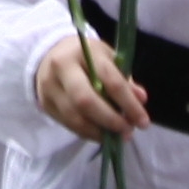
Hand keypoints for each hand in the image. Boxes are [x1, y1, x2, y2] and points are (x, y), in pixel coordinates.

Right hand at [35, 28, 149, 139]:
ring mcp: (50, 87)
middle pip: (86, 100)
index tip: (143, 120)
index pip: (109, 79)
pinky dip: (88, 133)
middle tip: (128, 130)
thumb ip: (124, 79)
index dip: (129, 103)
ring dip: (99, 131)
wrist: (50, 54)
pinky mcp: (45, 104)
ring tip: (117, 136)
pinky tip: (102, 134)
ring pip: (75, 117)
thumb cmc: (87, 57)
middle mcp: (62, 68)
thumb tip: (141, 99)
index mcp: (84, 51)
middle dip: (110, 120)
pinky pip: (69, 124)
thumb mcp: (108, 59)